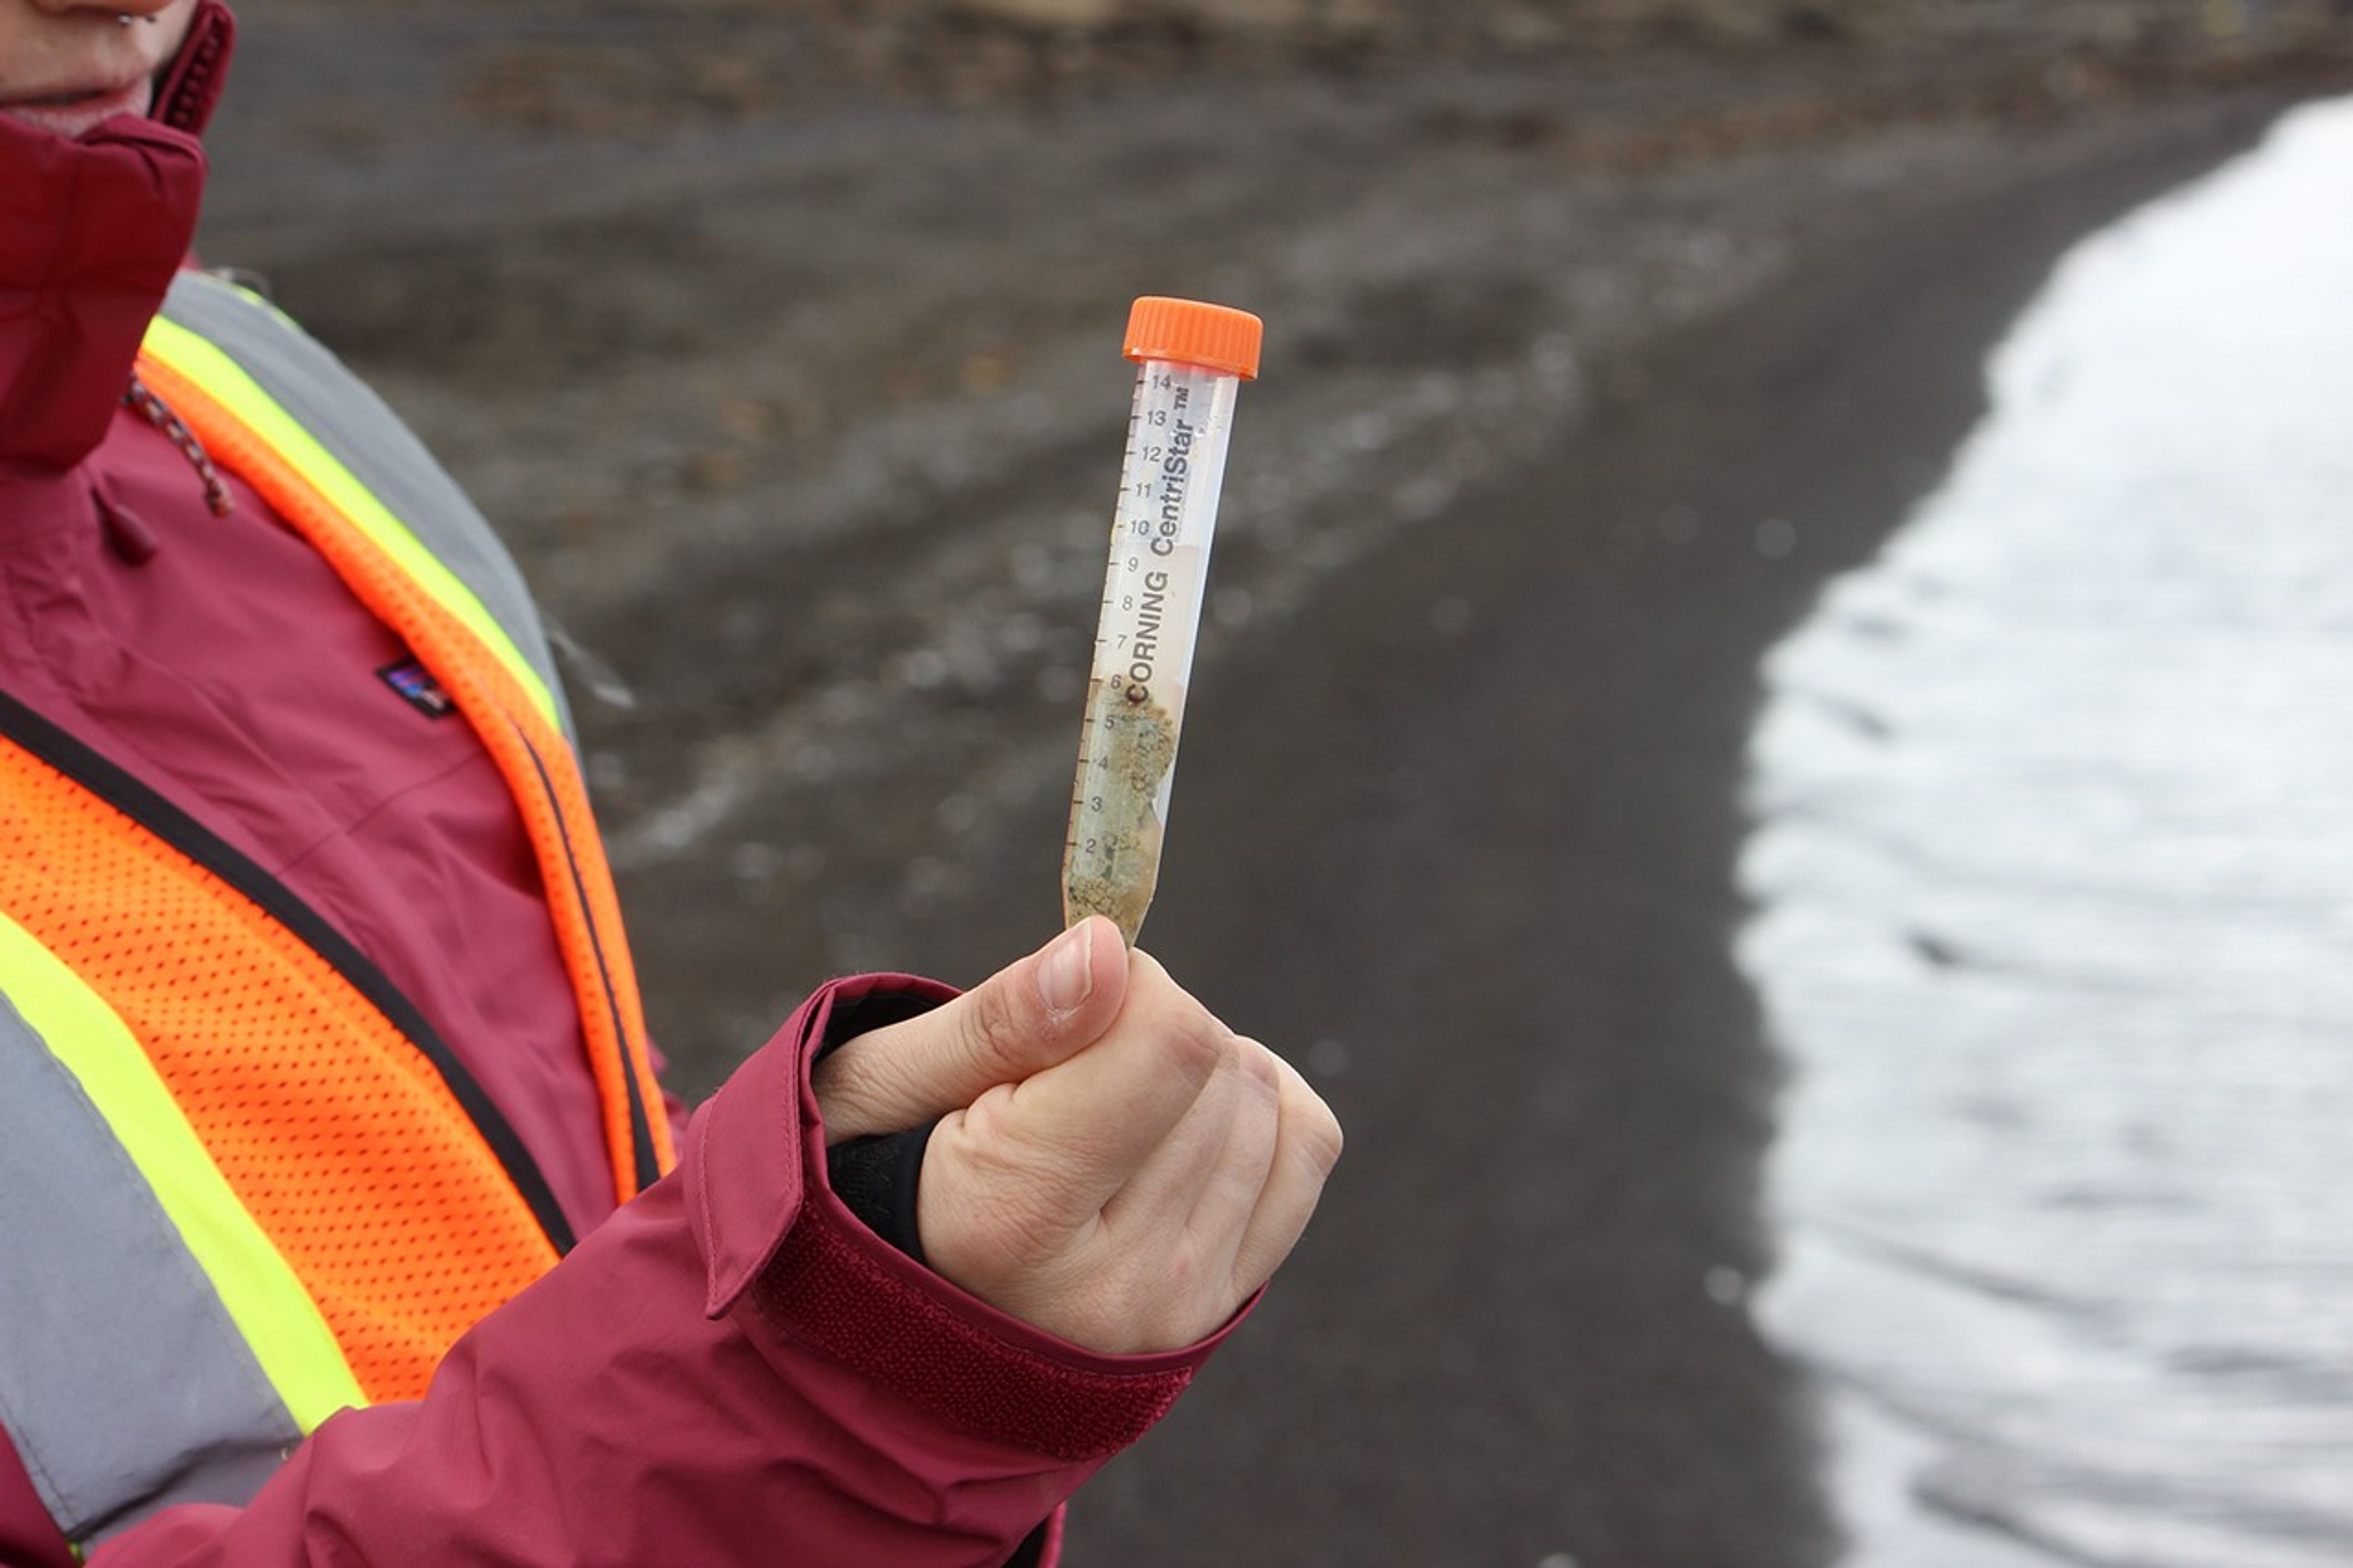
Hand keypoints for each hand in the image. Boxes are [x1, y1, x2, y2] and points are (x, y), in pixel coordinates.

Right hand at [811, 917, 1340, 1354]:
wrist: (883, 1308)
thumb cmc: (867, 1168)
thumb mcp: (881, 1079)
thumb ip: (1002, 1019)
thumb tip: (1108, 952)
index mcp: (1009, 1222)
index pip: (1168, 1043)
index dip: (1121, 984)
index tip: (1058, 1005)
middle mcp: (1108, 1288)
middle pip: (1216, 1062)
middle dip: (1144, 1025)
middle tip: (1056, 1076)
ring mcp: (1176, 1308)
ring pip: (1263, 1096)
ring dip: (1195, 1066)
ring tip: (1099, 1110)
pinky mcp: (1222, 1305)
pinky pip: (1303, 1145)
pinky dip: (1255, 1102)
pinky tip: (1173, 1118)